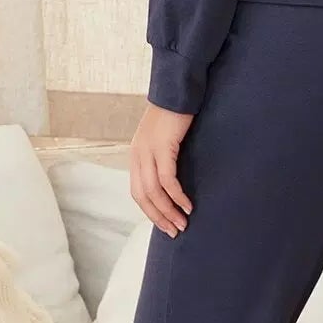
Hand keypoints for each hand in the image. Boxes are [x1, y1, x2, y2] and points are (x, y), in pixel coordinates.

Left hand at [130, 101, 194, 236]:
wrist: (177, 91)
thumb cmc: (174, 116)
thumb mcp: (163, 140)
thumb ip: (162, 158)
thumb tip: (171, 182)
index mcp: (136, 156)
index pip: (138, 192)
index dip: (151, 212)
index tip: (165, 224)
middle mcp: (137, 156)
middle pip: (143, 196)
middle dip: (159, 217)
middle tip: (174, 231)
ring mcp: (148, 152)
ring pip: (154, 192)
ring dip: (169, 211)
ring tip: (183, 223)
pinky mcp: (162, 148)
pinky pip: (167, 180)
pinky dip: (176, 196)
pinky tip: (187, 205)